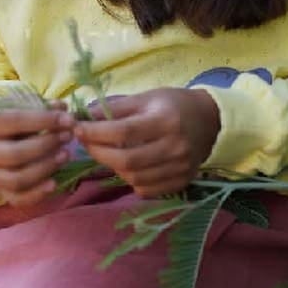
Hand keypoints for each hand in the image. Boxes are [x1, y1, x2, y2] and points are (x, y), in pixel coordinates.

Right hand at [0, 98, 76, 207]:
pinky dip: (37, 194)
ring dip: (46, 167)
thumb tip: (63, 108)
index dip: (44, 120)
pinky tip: (54, 183)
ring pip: (18, 179)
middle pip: (16, 154)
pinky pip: (18, 199)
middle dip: (47, 145)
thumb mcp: (23, 107)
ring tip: (65, 154)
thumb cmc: (11, 120)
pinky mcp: (1, 191)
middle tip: (68, 136)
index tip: (68, 119)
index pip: (13, 121)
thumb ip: (43, 107)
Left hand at [71, 87, 219, 198]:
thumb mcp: (146, 98)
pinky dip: (131, 180)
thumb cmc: (174, 105)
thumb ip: (115, 108)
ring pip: (134, 178)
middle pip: (127, 160)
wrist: (210, 121)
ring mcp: (180, 168)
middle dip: (98, 153)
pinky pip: (147, 189)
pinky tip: (128, 167)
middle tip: (86, 144)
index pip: (123, 132)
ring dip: (113, 167)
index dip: (95, 133)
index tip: (78, 129)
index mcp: (166, 121)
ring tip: (106, 153)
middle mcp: (175, 147)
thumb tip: (83, 117)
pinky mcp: (181, 182)